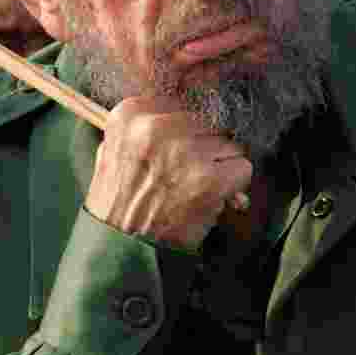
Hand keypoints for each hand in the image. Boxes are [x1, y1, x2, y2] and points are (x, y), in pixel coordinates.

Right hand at [85, 96, 252, 250]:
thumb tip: (183, 111)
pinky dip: (234, 185)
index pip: (180, 104)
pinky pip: (243, 167)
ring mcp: (185, 152)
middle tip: (185, 175)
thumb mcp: (113, 151)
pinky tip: (211, 198)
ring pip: (227, 143)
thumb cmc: (118, 203)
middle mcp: (157, 127)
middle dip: (203, 147)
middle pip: (206, 121)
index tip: (176, 149)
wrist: (121, 250)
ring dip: (219, 165)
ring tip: (194, 188)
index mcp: (130, 115)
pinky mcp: (210, 179)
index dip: (184, 129)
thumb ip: (142, 126)